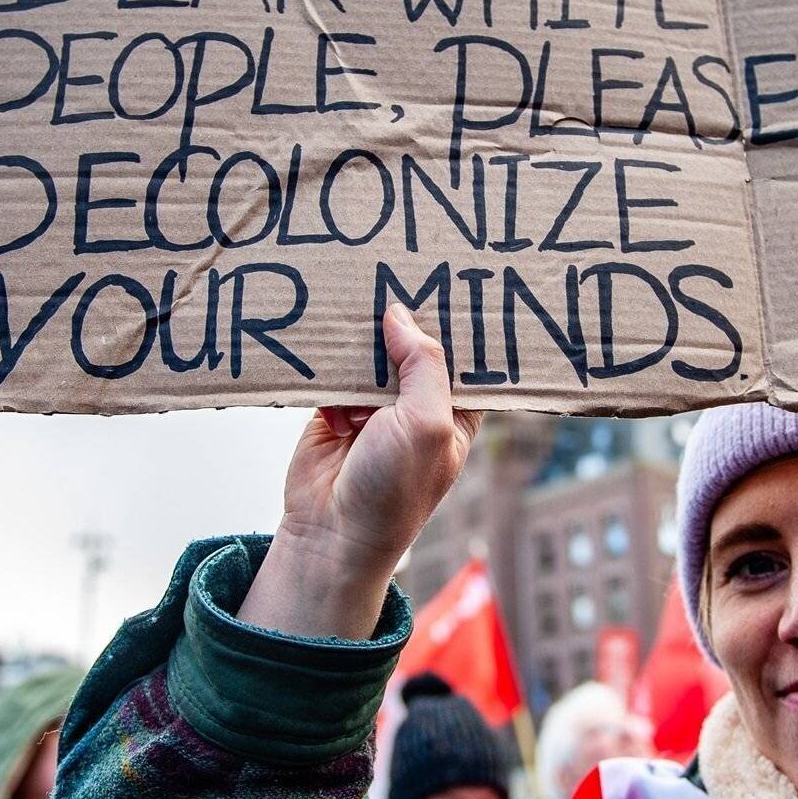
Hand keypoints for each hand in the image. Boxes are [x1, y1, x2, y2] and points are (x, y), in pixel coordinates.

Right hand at [240, 305, 480, 639]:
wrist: (331, 534)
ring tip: (363, 290)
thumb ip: (422, 364)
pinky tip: (331, 339)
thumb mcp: (426, 423)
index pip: (466, 358)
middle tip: (405, 264)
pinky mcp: (332, 408)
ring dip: (366, 335)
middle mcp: (417, 407)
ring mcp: (374, 407)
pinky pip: (334, 369)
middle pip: (416, 347)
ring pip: (373, 353)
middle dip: (409, 317)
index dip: (463, 324)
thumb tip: (400, 314)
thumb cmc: (394, 491)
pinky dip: (331, 358)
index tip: (461, 278)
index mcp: (454, 413)